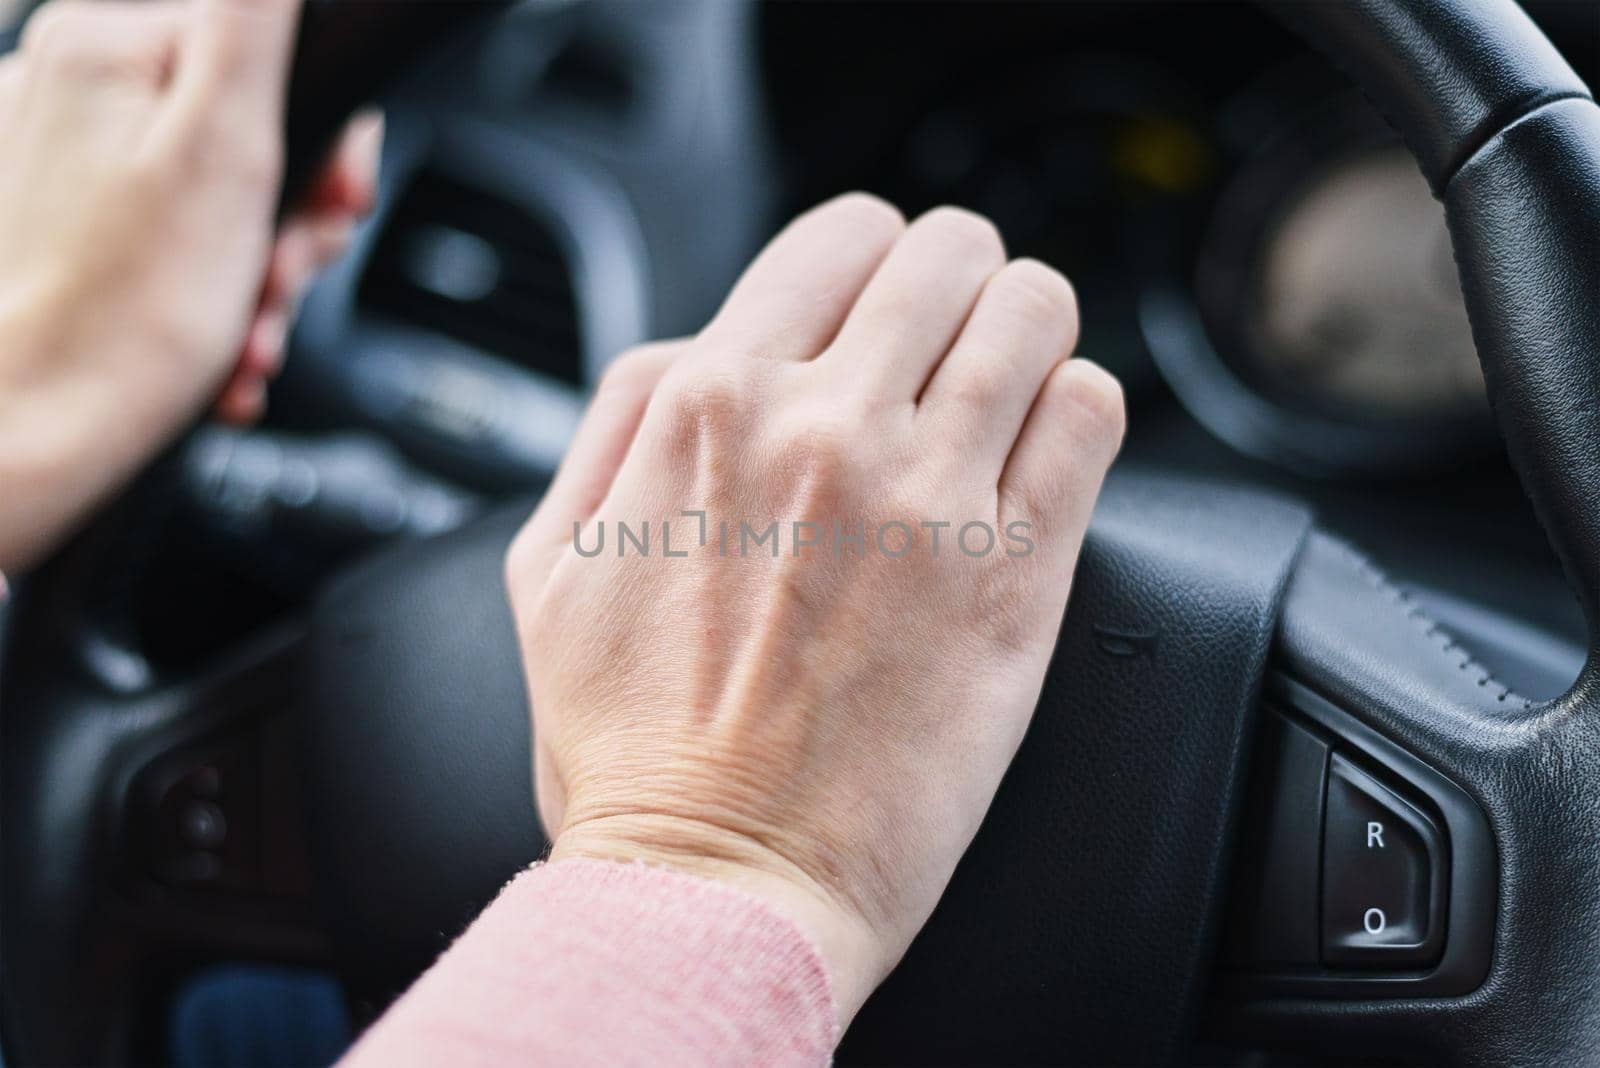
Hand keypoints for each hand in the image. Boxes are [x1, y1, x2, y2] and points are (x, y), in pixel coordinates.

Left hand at [0, 0, 380, 572]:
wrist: (36, 435)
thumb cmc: (127, 318)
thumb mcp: (225, 148)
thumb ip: (253, 25)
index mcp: (105, 49)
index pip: (267, 50)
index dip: (325, 138)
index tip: (334, 204)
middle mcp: (62, 89)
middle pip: (241, 126)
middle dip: (290, 216)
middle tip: (283, 274)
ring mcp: (50, 163)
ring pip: (211, 192)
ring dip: (257, 268)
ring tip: (248, 325)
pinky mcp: (55, 230)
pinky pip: (166, 239)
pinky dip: (209, 293)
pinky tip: (220, 340)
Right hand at [506, 194, 1124, 1024]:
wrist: (717, 880)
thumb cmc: (631, 744)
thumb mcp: (551, 560)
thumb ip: (619, 423)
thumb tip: (702, 345)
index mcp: (708, 407)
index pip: (841, 235)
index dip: (872, 259)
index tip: (879, 306)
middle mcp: (823, 428)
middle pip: (949, 251)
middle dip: (956, 281)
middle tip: (949, 341)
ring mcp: (927, 495)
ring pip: (1034, 311)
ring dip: (1026, 333)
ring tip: (1005, 387)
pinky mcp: (1012, 576)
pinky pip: (1091, 413)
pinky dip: (1077, 409)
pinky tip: (1041, 450)